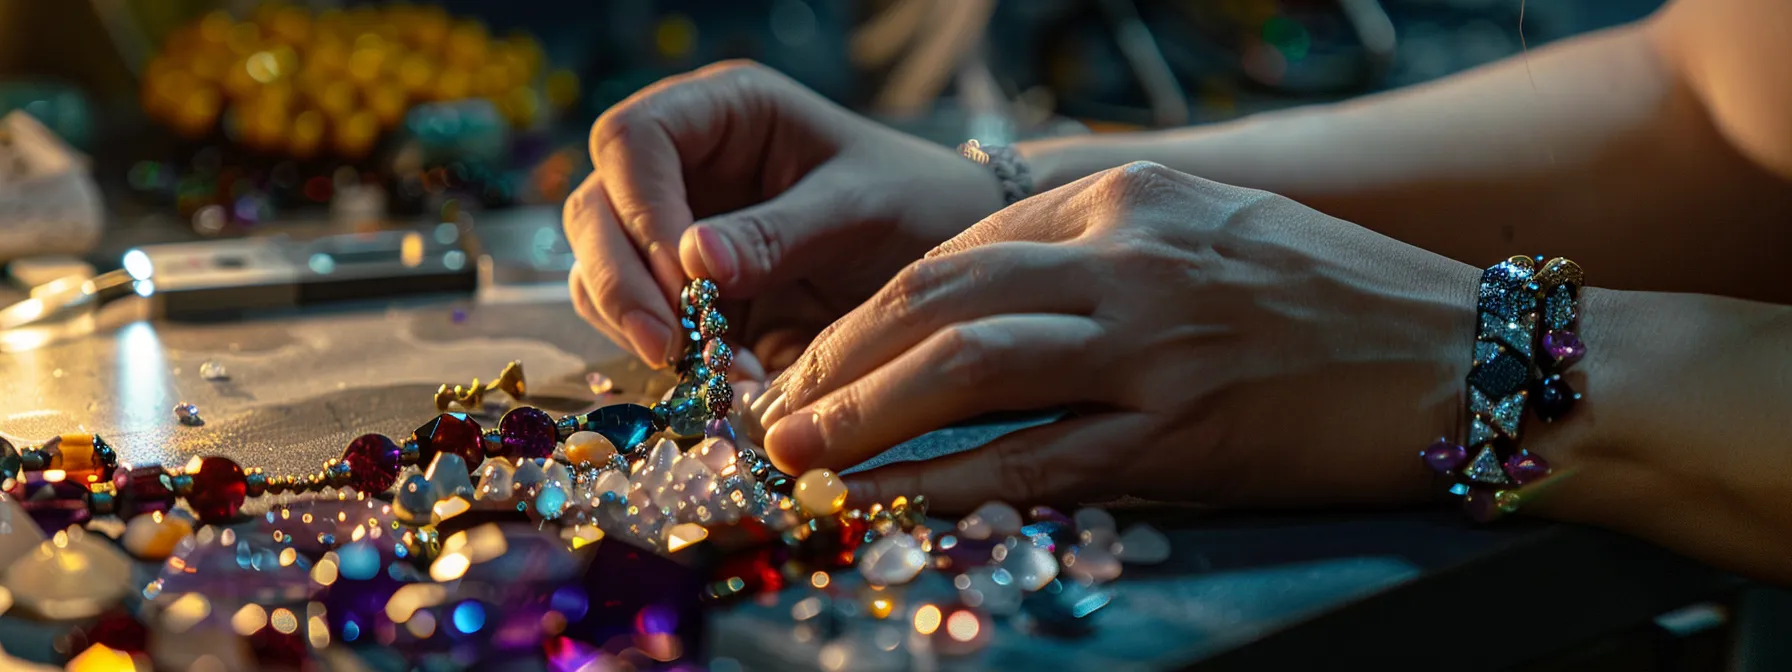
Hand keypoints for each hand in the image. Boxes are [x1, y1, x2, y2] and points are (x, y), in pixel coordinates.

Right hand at [563, 61, 1005, 374]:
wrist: (950, 267)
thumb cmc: (916, 206)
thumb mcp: (860, 209)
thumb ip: (780, 232)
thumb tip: (693, 263)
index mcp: (723, 111)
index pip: (633, 140)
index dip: (642, 208)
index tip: (684, 277)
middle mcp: (684, 164)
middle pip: (597, 209)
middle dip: (621, 281)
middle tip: (667, 346)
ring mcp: (676, 230)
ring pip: (599, 271)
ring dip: (637, 326)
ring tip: (710, 369)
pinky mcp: (684, 294)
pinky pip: (638, 324)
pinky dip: (667, 358)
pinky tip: (723, 380)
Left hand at [756, 162, 1482, 510]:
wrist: (1473, 353)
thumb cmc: (1337, 299)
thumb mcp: (1208, 231)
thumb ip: (1099, 252)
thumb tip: (982, 306)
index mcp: (1127, 197)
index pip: (957, 247)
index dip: (868, 309)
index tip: (813, 356)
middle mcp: (1130, 255)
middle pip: (938, 297)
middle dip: (838, 358)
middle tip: (773, 410)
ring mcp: (1156, 341)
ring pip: (967, 368)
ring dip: (865, 414)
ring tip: (796, 455)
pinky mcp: (1187, 430)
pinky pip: (1040, 458)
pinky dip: (954, 482)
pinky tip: (896, 502)